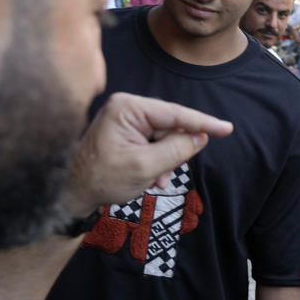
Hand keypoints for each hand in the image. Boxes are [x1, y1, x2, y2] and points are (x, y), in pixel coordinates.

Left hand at [67, 93, 232, 215]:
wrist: (72, 192)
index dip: (203, 123)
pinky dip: (158, 161)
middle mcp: (127, 107)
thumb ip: (176, 150)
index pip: (175, 114)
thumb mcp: (144, 167)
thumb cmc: (102, 179)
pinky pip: (154, 142)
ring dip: (166, 160)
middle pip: (170, 125)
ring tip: (155, 181)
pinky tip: (151, 178)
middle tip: (167, 174)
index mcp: (128, 108)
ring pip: (164, 137)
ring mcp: (126, 118)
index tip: (227, 128)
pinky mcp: (126, 131)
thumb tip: (200, 138)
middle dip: (175, 151)